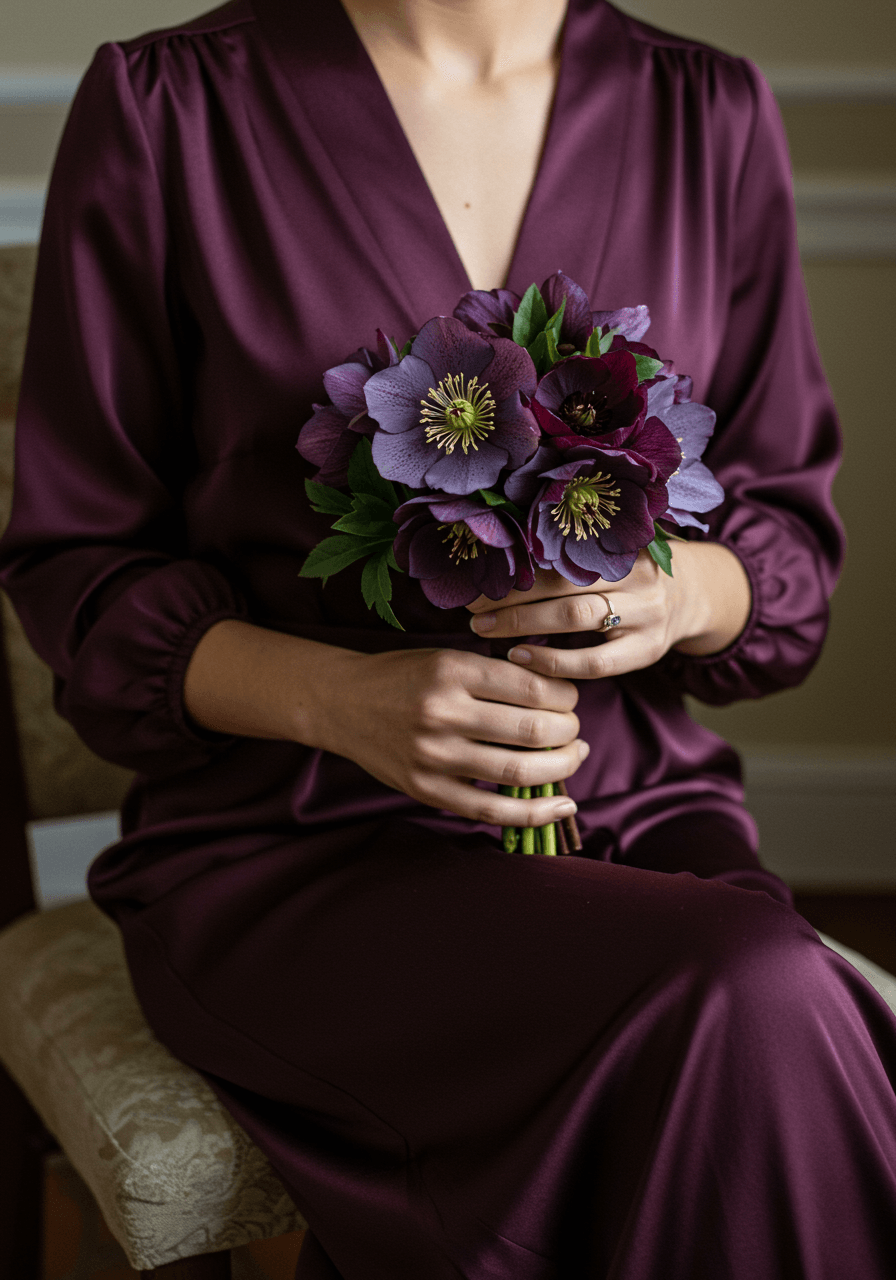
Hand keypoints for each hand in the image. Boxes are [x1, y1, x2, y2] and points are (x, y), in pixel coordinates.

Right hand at [324, 646, 585, 826]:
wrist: (342, 702)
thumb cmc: (403, 677)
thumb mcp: (447, 658)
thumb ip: (496, 676)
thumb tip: (561, 699)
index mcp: (452, 670)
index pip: (533, 687)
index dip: (565, 696)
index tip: (569, 699)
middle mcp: (442, 712)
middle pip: (533, 731)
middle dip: (569, 731)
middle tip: (573, 729)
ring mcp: (433, 756)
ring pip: (519, 772)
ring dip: (561, 768)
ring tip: (572, 758)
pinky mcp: (425, 789)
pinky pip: (491, 810)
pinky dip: (534, 813)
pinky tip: (561, 805)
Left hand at [466, 541, 751, 680]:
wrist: (693, 596)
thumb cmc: (629, 572)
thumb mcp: (610, 550)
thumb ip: (569, 549)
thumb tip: (496, 547)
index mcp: (621, 542)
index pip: (560, 549)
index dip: (516, 561)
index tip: (478, 569)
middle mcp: (635, 574)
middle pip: (563, 582)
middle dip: (510, 595)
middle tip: (470, 605)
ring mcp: (644, 614)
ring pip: (576, 618)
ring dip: (522, 624)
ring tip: (483, 629)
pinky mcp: (646, 650)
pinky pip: (594, 662)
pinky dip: (552, 661)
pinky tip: (520, 657)